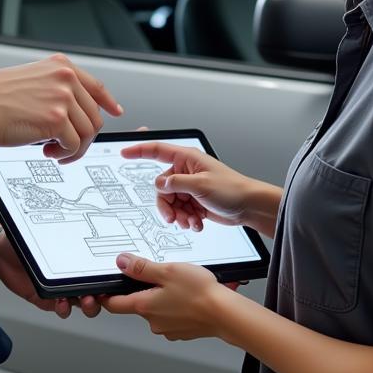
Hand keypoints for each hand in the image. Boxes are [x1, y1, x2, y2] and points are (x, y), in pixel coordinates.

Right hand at [0, 54, 121, 162]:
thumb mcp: (29, 80)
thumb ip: (54, 88)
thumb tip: (73, 110)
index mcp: (59, 65)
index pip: (95, 85)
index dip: (107, 102)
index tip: (115, 112)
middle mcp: (65, 78)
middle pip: (93, 115)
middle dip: (82, 135)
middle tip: (64, 147)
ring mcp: (63, 97)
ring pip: (88, 132)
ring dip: (74, 148)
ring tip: (54, 151)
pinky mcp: (57, 120)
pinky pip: (75, 145)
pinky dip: (65, 154)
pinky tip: (48, 152)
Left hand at [0, 230, 100, 318]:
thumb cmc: (22, 238)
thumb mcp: (39, 232)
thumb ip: (53, 232)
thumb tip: (66, 226)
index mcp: (75, 257)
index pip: (98, 268)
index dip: (109, 273)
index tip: (114, 275)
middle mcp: (71, 274)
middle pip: (98, 288)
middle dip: (104, 293)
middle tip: (102, 292)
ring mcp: (60, 288)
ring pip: (83, 302)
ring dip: (87, 304)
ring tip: (85, 301)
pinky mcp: (46, 299)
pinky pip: (60, 308)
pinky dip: (64, 308)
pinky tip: (61, 303)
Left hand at [101, 254, 234, 340]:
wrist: (226, 314)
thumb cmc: (199, 293)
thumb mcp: (167, 270)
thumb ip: (142, 268)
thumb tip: (122, 263)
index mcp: (145, 306)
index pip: (114, 304)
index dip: (107, 295)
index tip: (103, 290)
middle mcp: (153, 322)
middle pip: (138, 303)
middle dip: (146, 289)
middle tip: (162, 276)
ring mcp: (168, 329)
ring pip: (157, 309)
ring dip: (164, 297)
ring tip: (182, 285)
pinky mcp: (182, 331)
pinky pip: (172, 316)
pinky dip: (177, 306)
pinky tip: (190, 296)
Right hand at [121, 141, 256, 230]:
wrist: (248, 206)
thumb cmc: (232, 189)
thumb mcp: (201, 185)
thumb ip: (176, 183)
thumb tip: (160, 184)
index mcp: (187, 159)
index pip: (157, 150)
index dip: (139, 150)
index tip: (123, 153)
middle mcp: (186, 172)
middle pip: (162, 188)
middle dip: (167, 205)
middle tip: (174, 217)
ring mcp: (190, 187)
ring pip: (170, 203)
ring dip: (179, 215)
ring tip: (191, 221)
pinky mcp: (194, 201)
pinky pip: (180, 211)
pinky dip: (186, 219)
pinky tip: (197, 223)